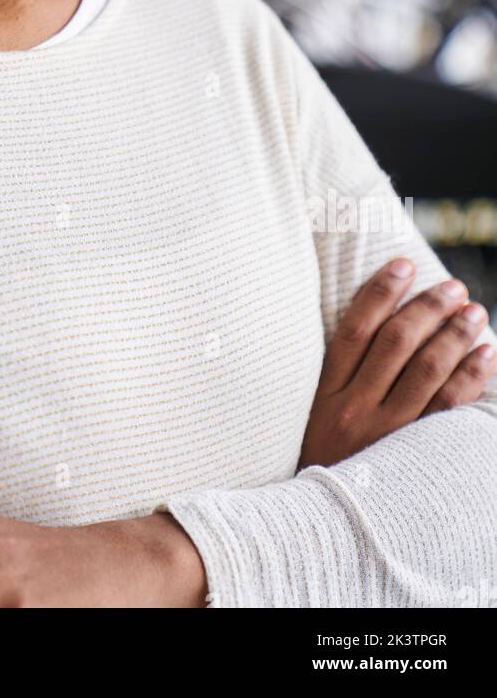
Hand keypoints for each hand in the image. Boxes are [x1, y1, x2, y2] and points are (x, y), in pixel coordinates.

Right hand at [298, 257, 496, 468]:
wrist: (316, 524)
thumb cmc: (318, 458)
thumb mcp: (309, 414)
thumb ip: (335, 373)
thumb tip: (372, 322)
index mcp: (324, 392)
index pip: (353, 329)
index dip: (380, 292)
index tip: (404, 264)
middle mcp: (352, 408)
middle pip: (394, 343)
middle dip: (427, 308)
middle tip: (453, 287)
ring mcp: (384, 433)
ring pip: (425, 371)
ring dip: (453, 335)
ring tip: (474, 312)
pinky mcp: (411, 456)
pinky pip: (446, 409)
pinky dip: (469, 376)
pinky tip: (486, 354)